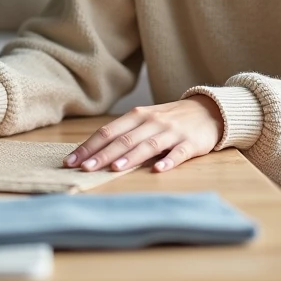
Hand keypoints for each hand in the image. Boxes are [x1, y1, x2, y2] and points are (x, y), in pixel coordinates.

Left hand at [64, 96, 224, 172]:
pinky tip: (159, 170)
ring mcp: (172, 132)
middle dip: (103, 154)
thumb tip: (93, 152)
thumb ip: (124, 133)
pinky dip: (169, 160)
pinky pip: (179, 153)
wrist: (209, 110)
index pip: (108, 131)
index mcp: (138, 116)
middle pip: (124, 139)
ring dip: (130, 157)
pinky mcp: (191, 143)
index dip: (89, 146)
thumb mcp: (146, 120)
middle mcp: (152, 122)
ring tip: (114, 168)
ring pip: (148, 145)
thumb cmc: (170, 119)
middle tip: (85, 168)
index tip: (71, 161)